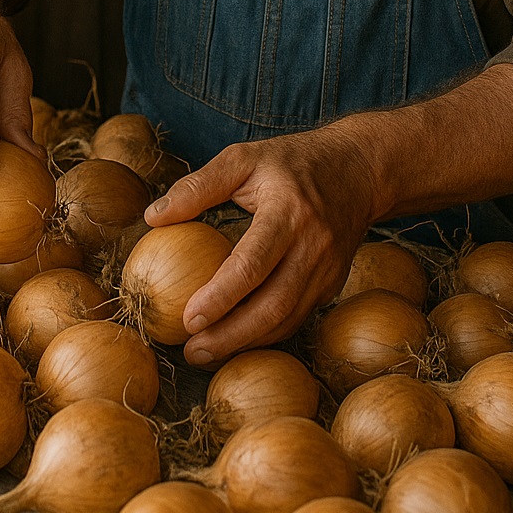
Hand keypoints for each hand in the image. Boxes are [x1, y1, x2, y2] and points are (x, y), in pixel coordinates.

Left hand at [145, 119, 382, 365]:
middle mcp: (313, 246)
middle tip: (192, 351)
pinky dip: (266, 334)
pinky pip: (298, 317)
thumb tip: (153, 217)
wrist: (359, 169)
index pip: (253, 263)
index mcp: (289, 212)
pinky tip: (236, 339)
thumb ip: (198, 186)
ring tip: (205, 353)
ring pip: (288, 319)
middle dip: (231, 335)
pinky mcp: (333, 284)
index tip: (188, 318)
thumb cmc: (292, 162)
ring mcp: (328, 269)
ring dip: (246, 343)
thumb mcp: (244, 158)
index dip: (220, 296)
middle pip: (273, 304)